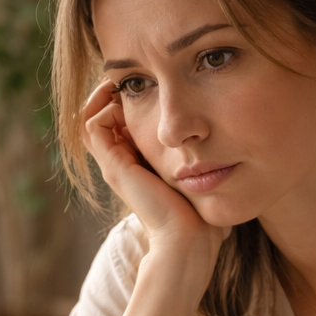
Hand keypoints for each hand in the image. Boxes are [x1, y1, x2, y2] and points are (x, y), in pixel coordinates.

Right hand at [82, 80, 226, 277]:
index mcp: (140, 164)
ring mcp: (115, 164)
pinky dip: (101, 104)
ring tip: (126, 80)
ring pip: (92, 117)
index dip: (131, 98)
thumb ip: (203, 159)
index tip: (152, 81)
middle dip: (117, 90)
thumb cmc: (201, 215)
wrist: (189, 239)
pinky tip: (127, 95)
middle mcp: (122, 163)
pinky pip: (92, 124)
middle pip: (103, 115)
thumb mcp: (202, 177)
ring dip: (106, 94)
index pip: (122, 121)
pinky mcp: (114, 165)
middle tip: (136, 76)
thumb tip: (223, 141)